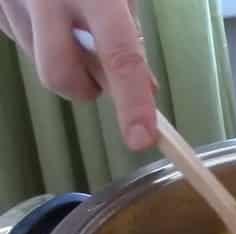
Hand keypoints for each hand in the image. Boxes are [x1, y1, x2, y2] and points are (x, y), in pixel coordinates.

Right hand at [0, 0, 156, 150]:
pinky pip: (20, 42)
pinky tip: (48, 14)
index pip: (118, 56)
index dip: (132, 102)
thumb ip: (129, 30)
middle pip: (61, 75)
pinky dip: (42, 41)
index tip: (141, 139)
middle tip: (101, 75)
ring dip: (64, 62)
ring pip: (38, 63)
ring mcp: (10, 2)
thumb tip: (143, 86)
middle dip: (85, 89)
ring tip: (72, 26)